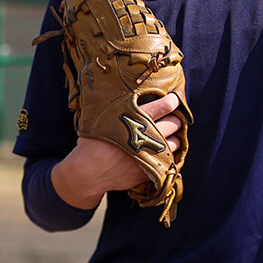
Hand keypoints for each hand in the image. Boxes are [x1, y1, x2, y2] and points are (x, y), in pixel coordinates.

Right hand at [51, 93, 182, 209]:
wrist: (87, 173)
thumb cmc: (93, 142)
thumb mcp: (102, 118)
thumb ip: (120, 106)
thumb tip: (133, 89)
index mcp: (135, 120)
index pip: (164, 106)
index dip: (172, 101)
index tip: (173, 99)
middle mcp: (145, 137)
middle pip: (174, 123)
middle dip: (175, 118)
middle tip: (172, 117)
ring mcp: (149, 156)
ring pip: (175, 143)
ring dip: (175, 138)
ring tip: (170, 135)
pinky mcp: (150, 171)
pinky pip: (169, 162)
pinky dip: (169, 156)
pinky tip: (163, 152)